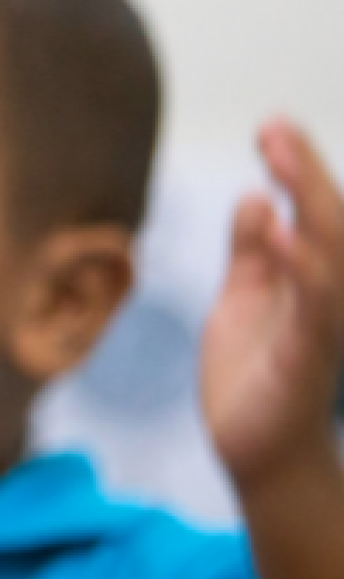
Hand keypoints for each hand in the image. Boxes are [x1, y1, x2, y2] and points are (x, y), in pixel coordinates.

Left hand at [202, 119, 343, 489]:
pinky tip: (278, 234)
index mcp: (315, 278)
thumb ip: (252, 253)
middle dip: (306, 172)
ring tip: (281, 161)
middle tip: (274, 127)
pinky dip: (301, 267)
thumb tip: (254, 199)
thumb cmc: (255, 376)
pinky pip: (316, 306)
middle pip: (330, 222)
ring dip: (310, 204)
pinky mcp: (310, 357)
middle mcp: (331, 295)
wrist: (258, 453)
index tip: (271, 126)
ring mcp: (326, 325)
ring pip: (332, 254)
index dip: (299, 168)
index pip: (315, 213)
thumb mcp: (245, 300)